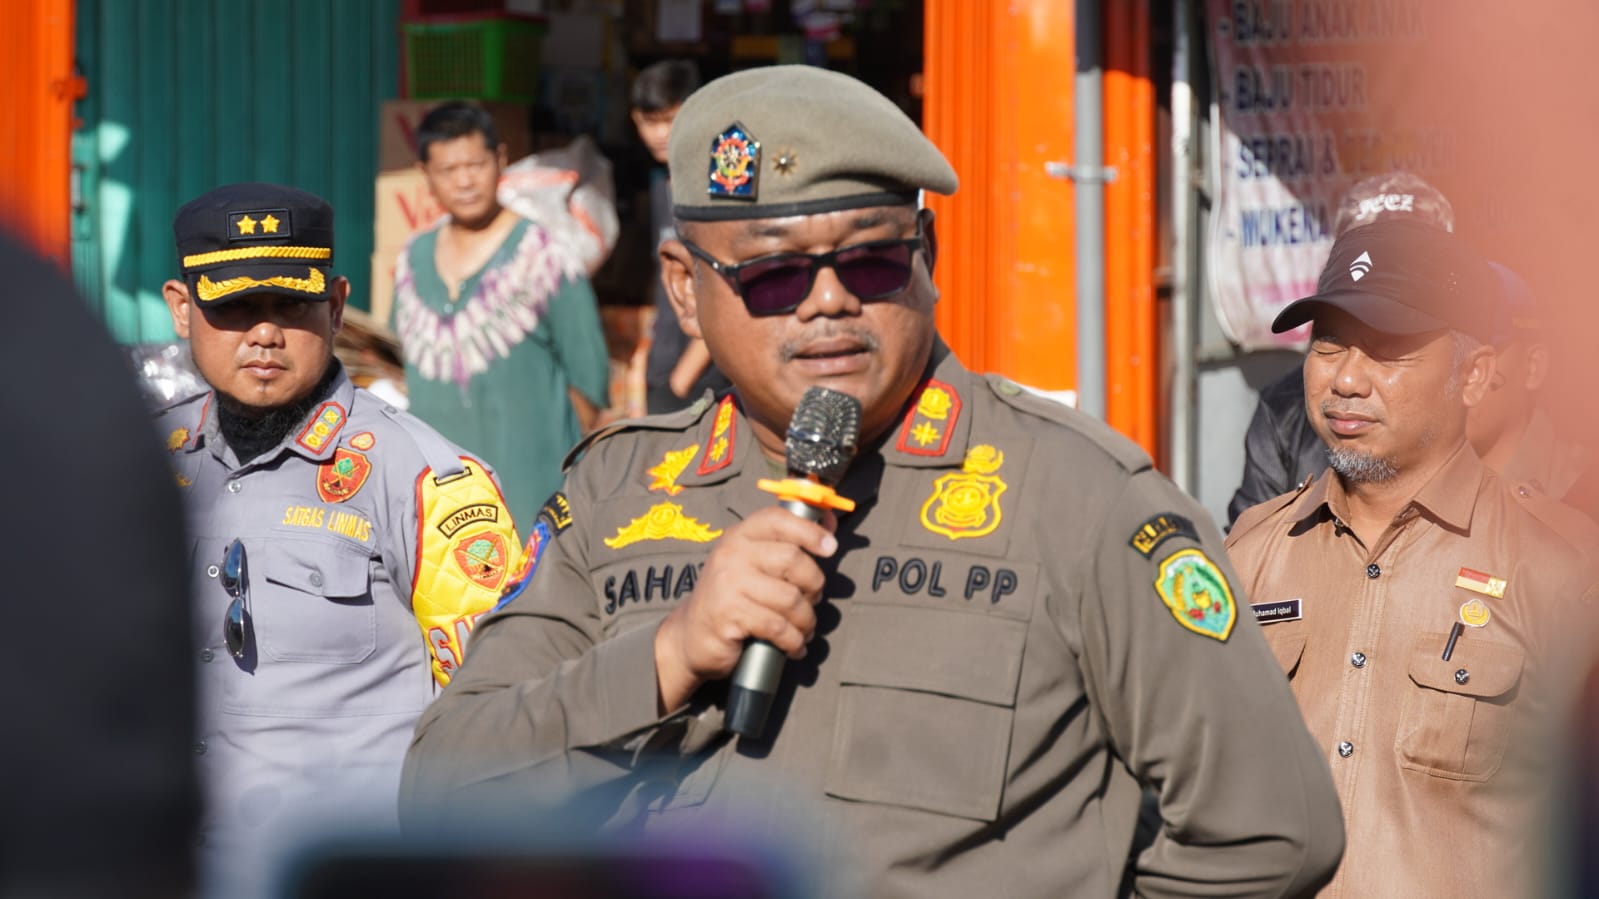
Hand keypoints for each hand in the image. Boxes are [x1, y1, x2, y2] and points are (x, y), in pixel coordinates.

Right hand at [654, 507, 836, 711]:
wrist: (690, 636)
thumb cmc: (732, 598)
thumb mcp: (753, 563)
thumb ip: (788, 544)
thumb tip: (829, 522)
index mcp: (739, 536)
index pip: (778, 520)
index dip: (809, 531)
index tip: (830, 547)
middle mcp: (732, 554)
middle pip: (792, 560)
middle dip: (814, 585)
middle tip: (812, 600)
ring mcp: (728, 584)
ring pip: (790, 599)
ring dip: (806, 620)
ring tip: (804, 629)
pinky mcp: (729, 614)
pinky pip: (778, 627)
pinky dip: (793, 641)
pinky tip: (793, 646)